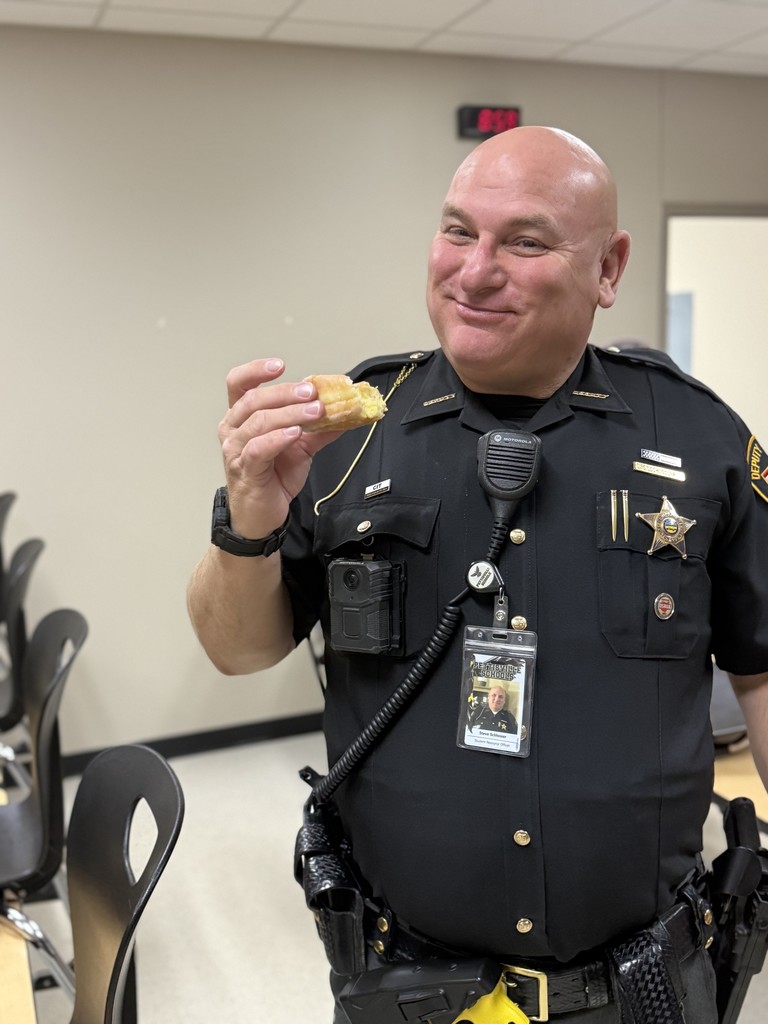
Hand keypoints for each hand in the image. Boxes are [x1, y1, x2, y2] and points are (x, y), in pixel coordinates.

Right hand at [218, 358, 338, 537]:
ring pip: (258, 421)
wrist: (263, 515)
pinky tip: (295, 433)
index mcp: (242, 417)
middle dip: (286, 392)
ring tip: (316, 412)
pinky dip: (278, 437)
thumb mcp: (301, 447)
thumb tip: (346, 412)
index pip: (239, 383)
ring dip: (290, 413)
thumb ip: (319, 428)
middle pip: (254, 400)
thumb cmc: (273, 477)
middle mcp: (233, 429)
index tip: (280, 365)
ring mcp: (236, 450)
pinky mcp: (246, 470)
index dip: (256, 370)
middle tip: (313, 391)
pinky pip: (259, 448)